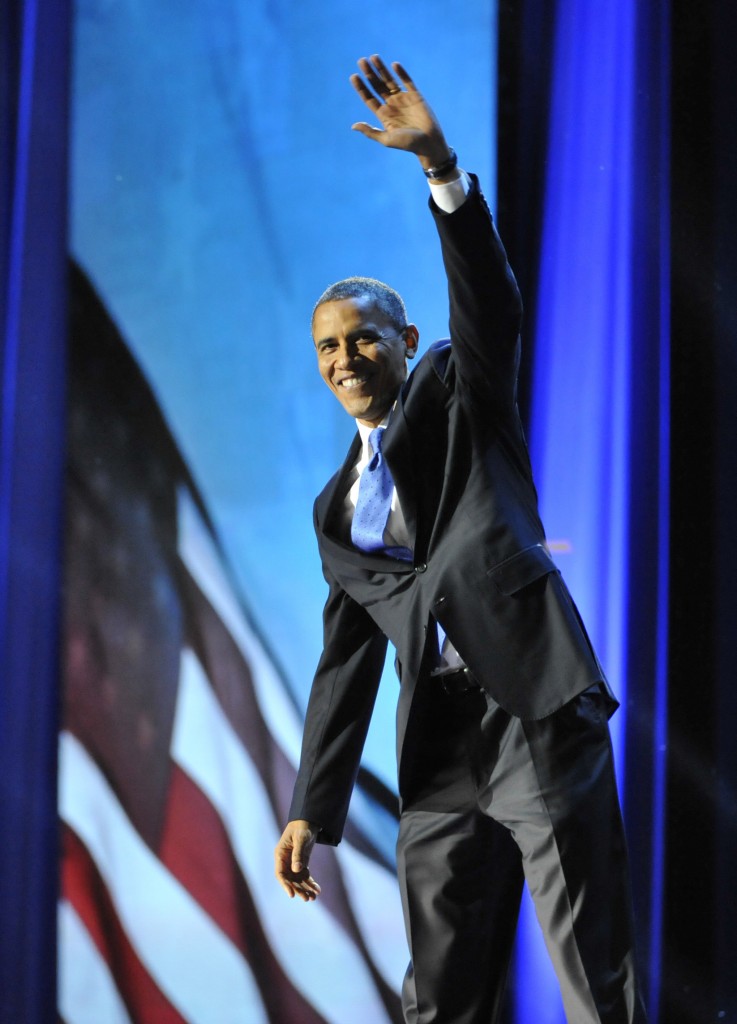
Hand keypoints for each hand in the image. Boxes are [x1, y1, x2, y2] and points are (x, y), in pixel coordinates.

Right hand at [274, 820, 321, 901]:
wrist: (308, 821)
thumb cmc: (302, 827)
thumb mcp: (301, 839)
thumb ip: (298, 854)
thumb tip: (297, 870)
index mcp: (280, 855)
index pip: (280, 874)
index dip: (285, 885)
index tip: (292, 895)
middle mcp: (285, 861)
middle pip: (290, 880)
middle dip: (298, 890)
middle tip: (307, 899)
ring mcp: (293, 863)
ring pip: (298, 880)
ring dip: (305, 889)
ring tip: (313, 898)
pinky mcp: (302, 863)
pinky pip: (305, 876)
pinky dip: (311, 883)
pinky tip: (317, 890)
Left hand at [350, 55, 452, 172]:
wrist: (429, 143)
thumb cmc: (407, 144)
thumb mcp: (387, 139)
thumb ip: (371, 132)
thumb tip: (353, 126)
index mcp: (383, 115)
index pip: (369, 98)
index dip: (361, 88)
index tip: (353, 76)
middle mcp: (391, 105)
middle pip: (377, 86)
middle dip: (369, 74)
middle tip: (361, 61)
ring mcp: (403, 99)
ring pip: (389, 80)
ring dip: (381, 69)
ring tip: (373, 57)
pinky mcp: (415, 96)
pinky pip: (407, 81)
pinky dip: (401, 72)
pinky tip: (394, 64)